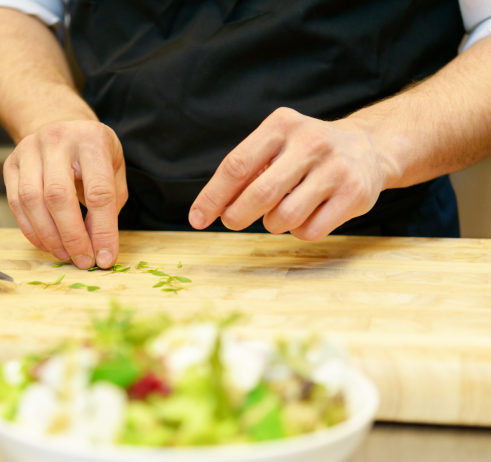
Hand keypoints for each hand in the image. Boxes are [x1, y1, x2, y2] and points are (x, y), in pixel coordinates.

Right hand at [4, 120, 127, 268]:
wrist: (59, 124)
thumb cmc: (92, 153)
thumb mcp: (113, 170)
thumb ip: (109, 206)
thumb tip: (98, 246)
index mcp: (91, 140)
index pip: (99, 191)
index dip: (103, 230)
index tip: (106, 257)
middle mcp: (56, 140)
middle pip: (58, 196)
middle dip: (72, 236)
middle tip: (83, 261)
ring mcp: (28, 150)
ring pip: (32, 201)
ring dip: (49, 237)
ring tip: (65, 255)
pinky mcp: (11, 164)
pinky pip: (16, 204)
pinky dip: (31, 230)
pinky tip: (48, 243)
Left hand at [189, 108, 398, 239]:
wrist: (369, 148)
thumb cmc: (306, 152)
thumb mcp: (276, 145)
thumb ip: (245, 171)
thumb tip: (209, 209)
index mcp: (281, 125)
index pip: (236, 166)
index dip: (212, 197)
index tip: (197, 219)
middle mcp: (310, 143)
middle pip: (259, 194)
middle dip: (237, 216)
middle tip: (233, 221)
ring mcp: (335, 169)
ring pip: (283, 218)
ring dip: (272, 224)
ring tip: (280, 211)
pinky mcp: (354, 195)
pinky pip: (310, 231)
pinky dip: (299, 232)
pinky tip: (307, 216)